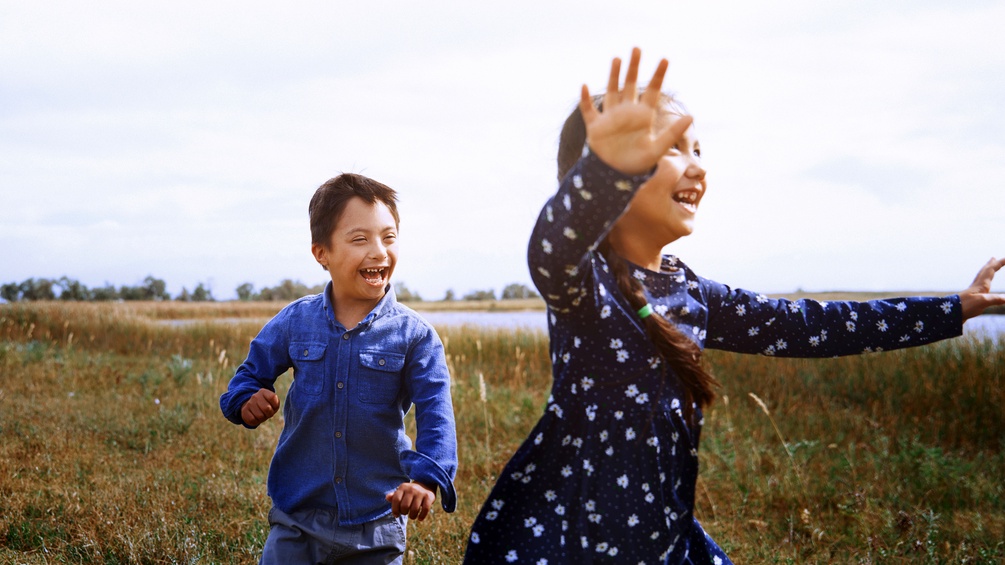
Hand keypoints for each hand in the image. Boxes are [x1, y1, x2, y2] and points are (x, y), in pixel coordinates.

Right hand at [240, 388, 279, 425]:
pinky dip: (256, 421)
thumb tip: (268, 408)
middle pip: (267, 408)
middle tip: (267, 412)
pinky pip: (253, 420)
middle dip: (269, 413)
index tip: (272, 406)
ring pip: (260, 416)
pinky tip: (255, 417)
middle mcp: (255, 396)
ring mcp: (249, 403)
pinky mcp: (244, 410)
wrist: (253, 409)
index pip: (272, 397)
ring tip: (261, 414)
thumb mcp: (274, 403)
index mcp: (263, 392)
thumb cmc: (267, 406)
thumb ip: (275, 403)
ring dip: (263, 418)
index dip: (275, 405)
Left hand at [385, 481, 435, 520]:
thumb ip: (394, 497)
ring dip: (412, 516)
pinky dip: (422, 516)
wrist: (426, 484)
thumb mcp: (401, 492)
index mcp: (403, 487)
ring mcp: (421, 492)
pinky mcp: (429, 496)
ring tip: (412, 516)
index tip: (396, 515)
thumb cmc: (410, 492)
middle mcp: (412, 489)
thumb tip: (387, 497)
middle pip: (405, 506)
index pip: (396, 500)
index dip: (395, 510)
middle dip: (404, 513)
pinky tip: (420, 518)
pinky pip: (425, 509)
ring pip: (414, 509)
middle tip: (406, 513)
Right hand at [579, 47, 692, 175]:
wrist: (616, 177)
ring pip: (612, 91)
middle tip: (637, 49)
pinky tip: (584, 87)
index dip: (658, 75)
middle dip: (634, 67)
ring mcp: (611, 118)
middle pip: (631, 85)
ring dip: (613, 76)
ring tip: (617, 59)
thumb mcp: (658, 149)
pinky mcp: (596, 126)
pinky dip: (586, 100)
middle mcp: (627, 112)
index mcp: (643, 116)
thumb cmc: (638, 164)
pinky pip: (589, 110)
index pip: (653, 91)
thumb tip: (691, 116)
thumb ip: (673, 132)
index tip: (665, 59)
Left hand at [959, 256, 1004, 320]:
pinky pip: (979, 287)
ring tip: (988, 270)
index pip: (990, 271)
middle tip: (993, 258)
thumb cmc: (964, 307)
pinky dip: (983, 284)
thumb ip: (996, 299)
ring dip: (985, 272)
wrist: (948, 315)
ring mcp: (972, 293)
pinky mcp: (970, 299)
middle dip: (990, 265)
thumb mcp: (982, 302)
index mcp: (980, 285)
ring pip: (980, 279)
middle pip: (983, 272)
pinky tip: (981, 289)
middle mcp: (976, 287)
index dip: (998, 264)